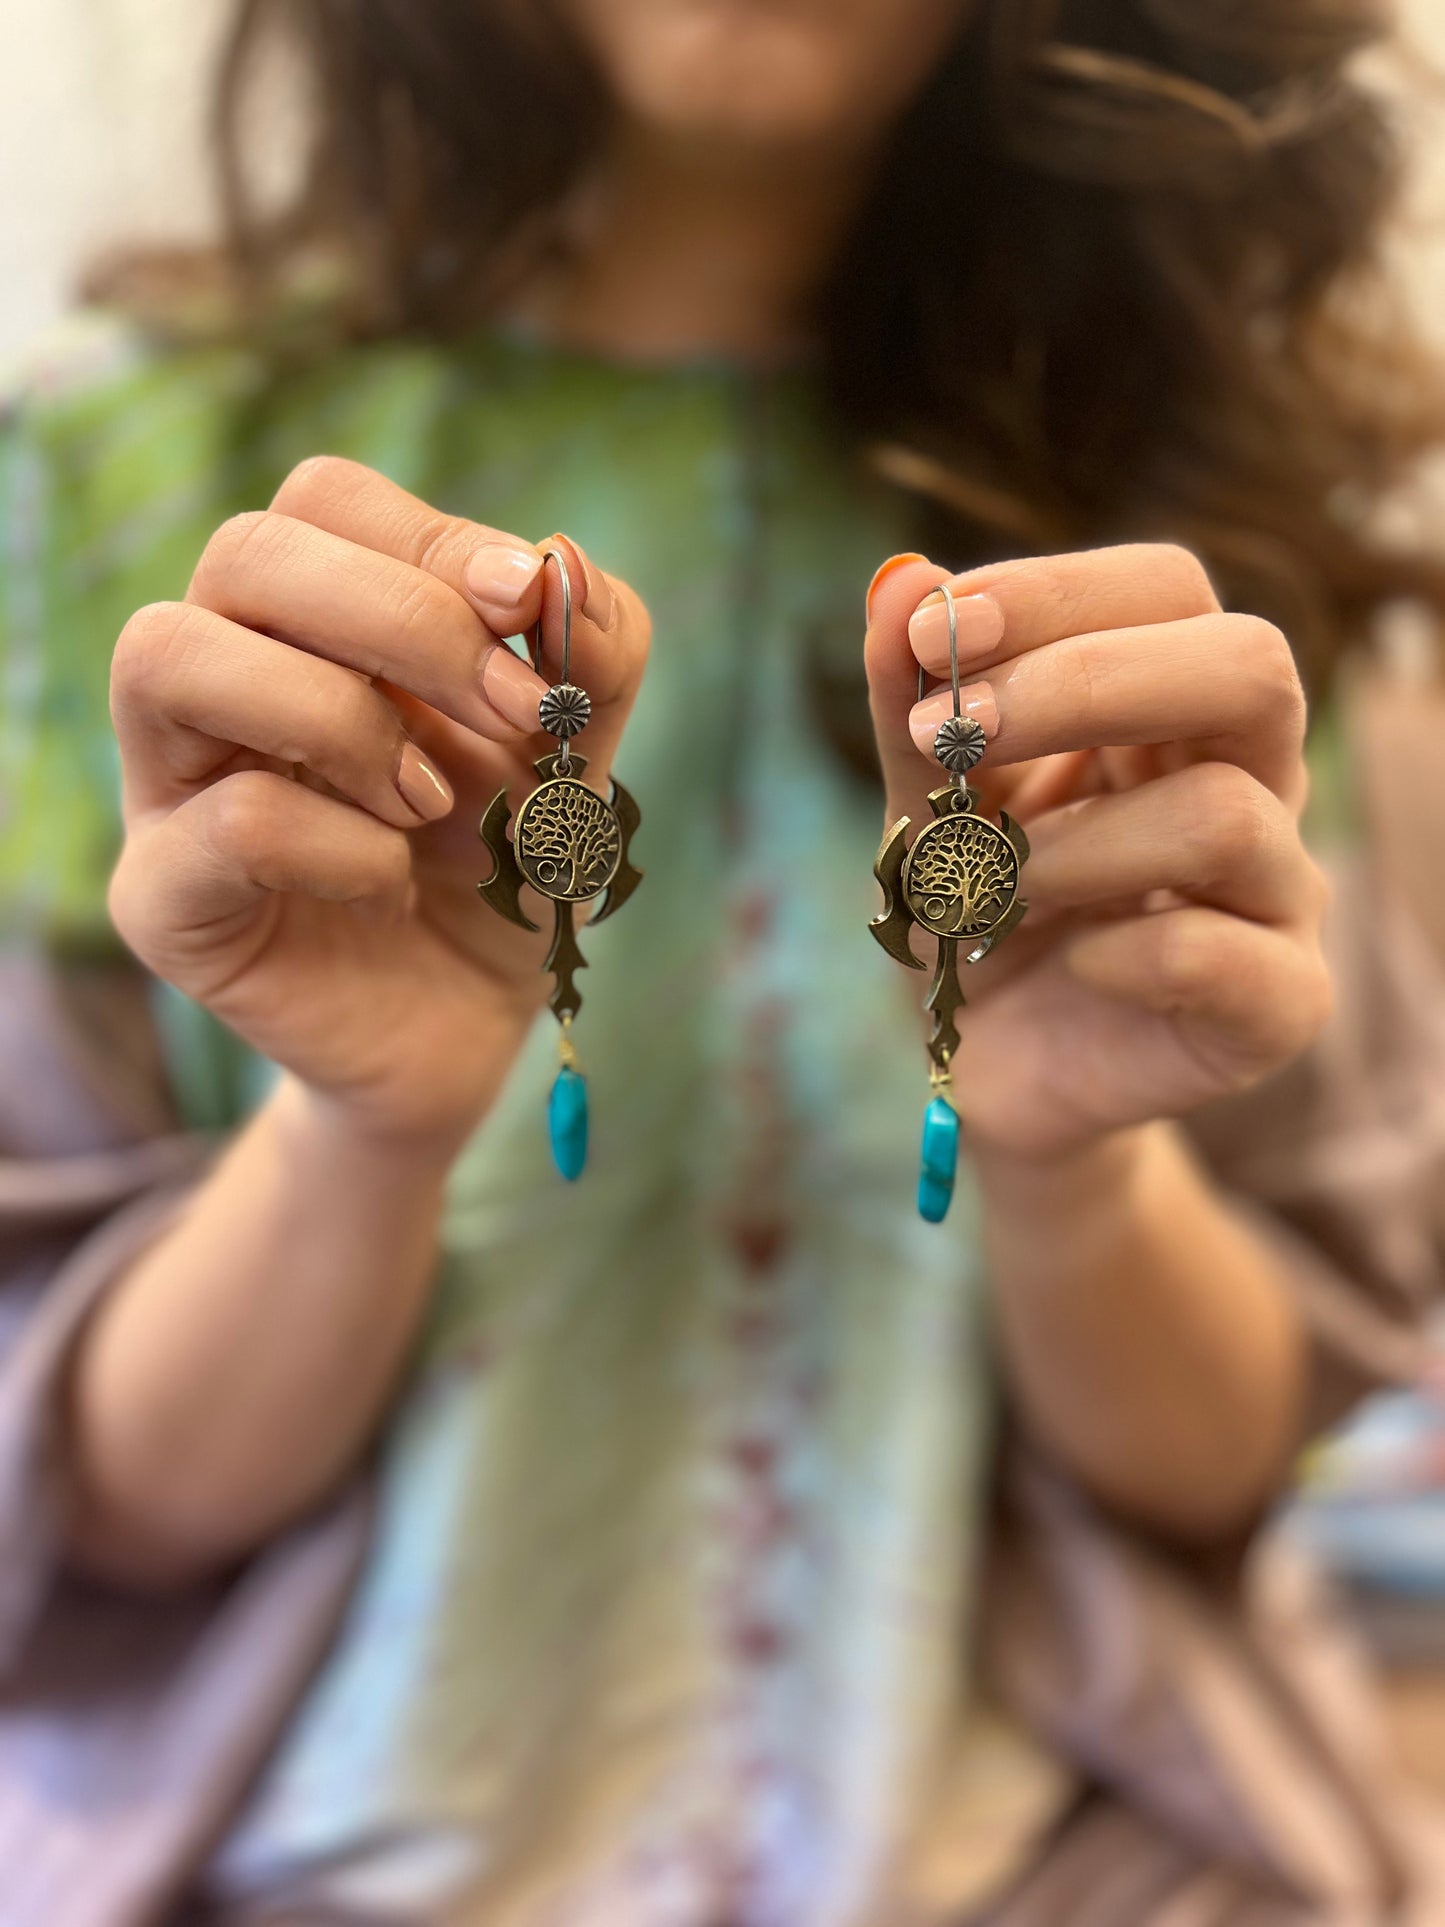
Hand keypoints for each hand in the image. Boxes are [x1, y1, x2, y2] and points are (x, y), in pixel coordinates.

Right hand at [109, 457, 649, 1152]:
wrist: (468, 1028)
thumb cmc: (503, 874)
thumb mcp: (577, 759)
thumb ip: (593, 660)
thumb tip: (563, 564)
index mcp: (310, 620)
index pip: (325, 500)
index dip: (436, 540)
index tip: (531, 610)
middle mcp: (220, 677)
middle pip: (244, 553)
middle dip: (402, 617)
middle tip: (515, 711)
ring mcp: (170, 783)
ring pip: (170, 653)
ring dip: (341, 715)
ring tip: (430, 800)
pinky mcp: (161, 896)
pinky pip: (227, 820)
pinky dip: (344, 844)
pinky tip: (394, 881)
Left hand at [864, 544, 1331, 1160]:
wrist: (991, 1069)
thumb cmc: (972, 918)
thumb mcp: (918, 807)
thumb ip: (910, 705)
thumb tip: (900, 576)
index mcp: (1169, 712)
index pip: (1166, 592)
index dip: (1055, 592)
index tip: (929, 631)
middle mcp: (1248, 782)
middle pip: (1250, 666)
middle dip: (1090, 680)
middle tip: (962, 730)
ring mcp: (1277, 894)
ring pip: (1225, 816)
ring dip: (1071, 848)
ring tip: (992, 890)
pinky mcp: (1280, 1004)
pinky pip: (1222, 951)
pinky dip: (1120, 953)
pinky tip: (1070, 964)